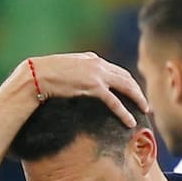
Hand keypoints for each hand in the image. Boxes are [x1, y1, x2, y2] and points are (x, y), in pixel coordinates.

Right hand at [24, 53, 149, 126]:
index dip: (127, 81)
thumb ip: (76, 71)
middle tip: (144, 102)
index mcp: (91, 58)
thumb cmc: (44, 74)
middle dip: (137, 89)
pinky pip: (115, 102)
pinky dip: (124, 112)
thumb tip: (77, 80)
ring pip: (126, 86)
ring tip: (144, 109)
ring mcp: (97, 74)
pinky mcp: (93, 87)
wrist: (37, 75)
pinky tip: (130, 122)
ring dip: (137, 98)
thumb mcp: (64, 68)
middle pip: (125, 77)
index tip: (133, 90)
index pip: (115, 69)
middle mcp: (98, 63)